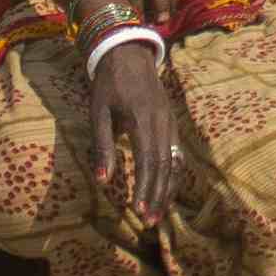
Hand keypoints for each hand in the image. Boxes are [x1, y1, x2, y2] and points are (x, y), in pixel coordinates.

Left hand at [83, 33, 186, 230]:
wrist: (128, 53)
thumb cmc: (108, 84)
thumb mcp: (98, 112)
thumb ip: (102, 146)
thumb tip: (103, 180)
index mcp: (143, 120)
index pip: (148, 161)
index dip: (145, 188)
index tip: (138, 212)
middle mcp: (162, 123)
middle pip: (165, 166)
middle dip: (158, 196)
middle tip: (150, 222)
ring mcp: (171, 122)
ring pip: (174, 162)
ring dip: (168, 189)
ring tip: (159, 214)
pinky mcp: (172, 122)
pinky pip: (177, 153)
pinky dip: (173, 175)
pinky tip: (167, 190)